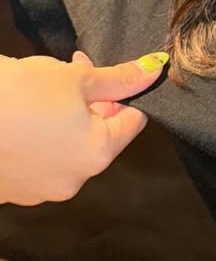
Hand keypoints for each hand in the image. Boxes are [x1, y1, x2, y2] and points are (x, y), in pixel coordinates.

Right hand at [0, 49, 167, 204]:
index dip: (120, 96)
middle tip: (70, 73)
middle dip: (90, 104)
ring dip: (62, 121)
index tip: (99, 76)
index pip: (131, 122)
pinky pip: (35, 161)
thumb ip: (120, 78)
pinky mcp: (9, 191)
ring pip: (65, 149)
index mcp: (97, 155)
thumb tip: (156, 70)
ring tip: (36, 93)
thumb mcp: (76, 77)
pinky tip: (16, 117)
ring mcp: (36, 191)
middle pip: (98, 137)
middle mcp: (71, 182)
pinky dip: (34, 139)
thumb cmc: (18, 91)